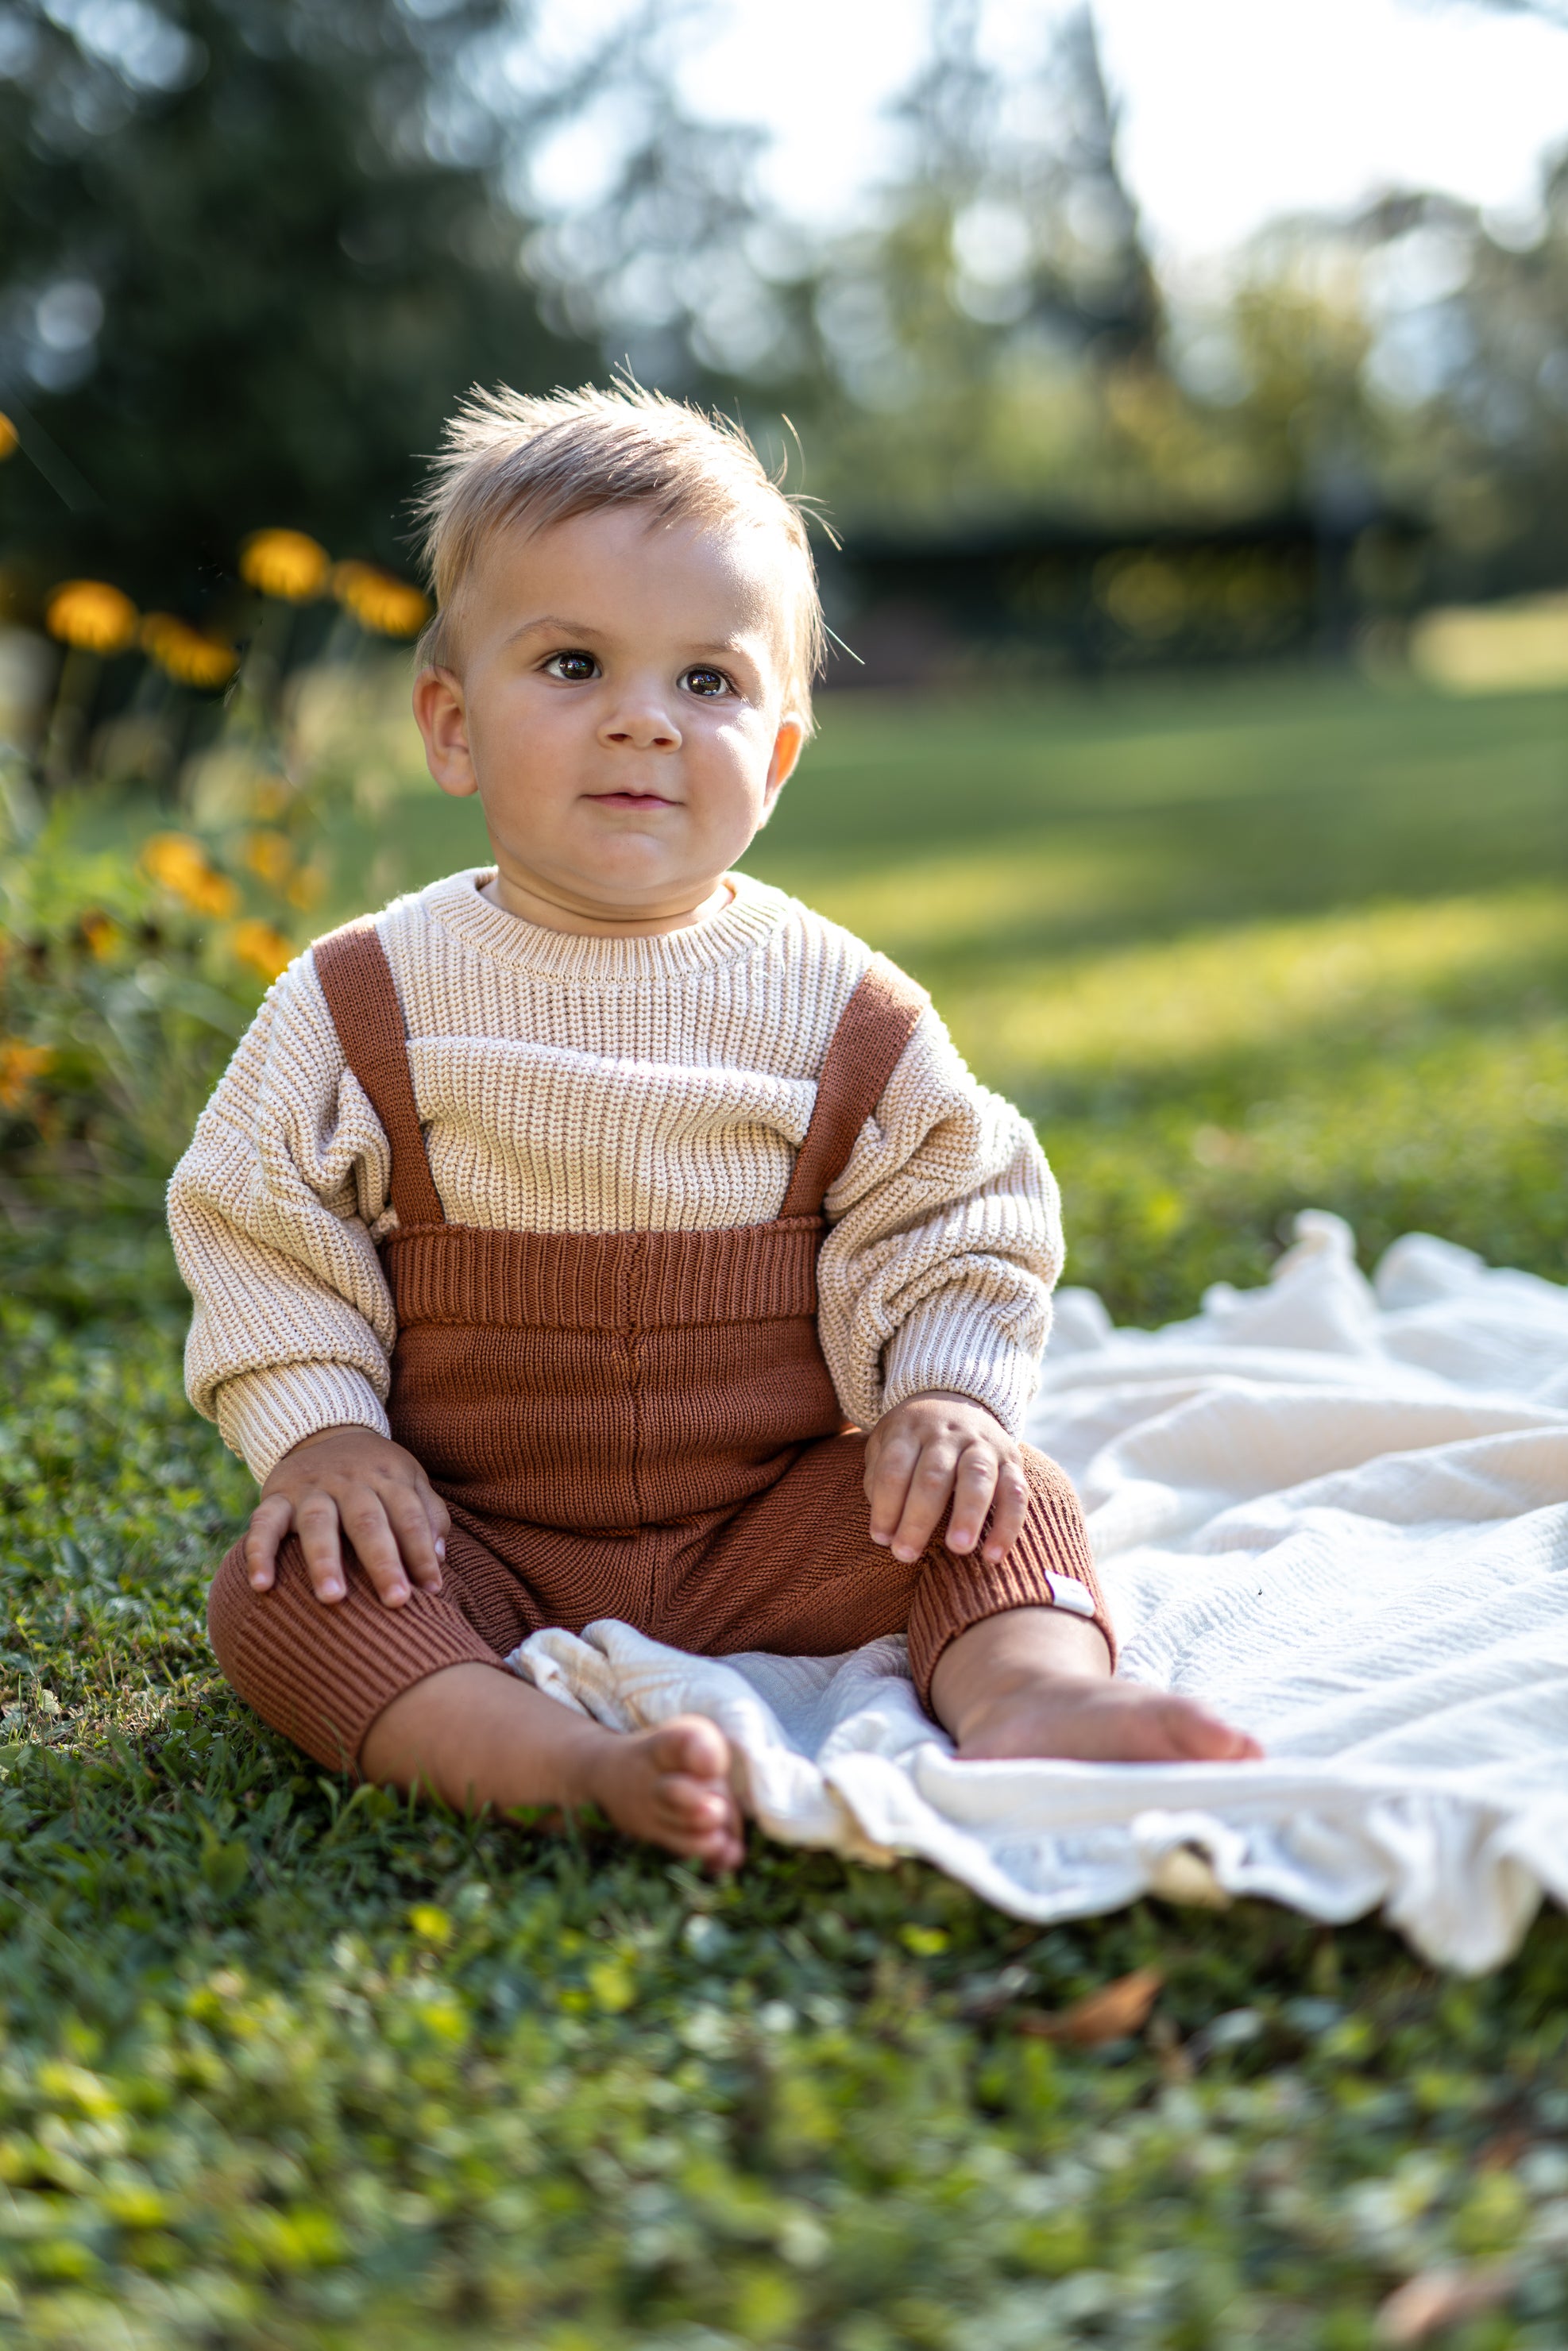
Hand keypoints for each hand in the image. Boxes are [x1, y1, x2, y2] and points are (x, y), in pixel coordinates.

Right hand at [244, 1426, 449, 1608]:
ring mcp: (311, 1489)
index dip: (422, 1553)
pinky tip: (261, 1586)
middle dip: (382, 1562)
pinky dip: (259, 1553)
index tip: (432, 1590)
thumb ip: (429, 1516)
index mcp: (388, 1478)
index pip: (409, 1516)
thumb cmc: (376, 1474)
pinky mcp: (276, 1496)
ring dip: (325, 1560)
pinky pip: (263, 1523)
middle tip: (396, 1601)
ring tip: (333, 1598)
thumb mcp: (409, 1480)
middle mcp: (350, 1482)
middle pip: (368, 1521)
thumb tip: (440, 1559)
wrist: (324, 1429)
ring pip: (318, 1522)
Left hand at [864, 1391, 1027, 1565]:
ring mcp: (982, 1445)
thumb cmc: (913, 1438)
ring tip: (958, 1548)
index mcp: (910, 1429)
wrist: (956, 1398)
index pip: (894, 1468)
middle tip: (905, 1554)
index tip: (881, 1538)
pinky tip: (993, 1556)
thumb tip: (885, 1525)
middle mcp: (947, 1435)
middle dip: (918, 1519)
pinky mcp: (1011, 1460)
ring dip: (967, 1514)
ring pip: (977, 1477)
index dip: (885, 1506)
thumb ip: (879, 1478)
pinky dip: (1007, 1525)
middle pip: (933, 1476)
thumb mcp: (886, 1442)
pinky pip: (1016, 1492)